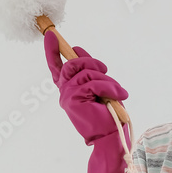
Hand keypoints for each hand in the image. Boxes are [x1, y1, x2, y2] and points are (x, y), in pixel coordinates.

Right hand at [44, 30, 128, 144]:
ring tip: (117, 92)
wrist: (109, 137)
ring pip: (85, 72)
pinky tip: (120, 95)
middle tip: (105, 70)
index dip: (52, 50)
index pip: (56, 67)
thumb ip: (88, 70)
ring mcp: (66, 95)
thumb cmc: (107, 113)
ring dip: (105, 79)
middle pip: (72, 63)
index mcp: (68, 89)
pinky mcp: (73, 99)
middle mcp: (64, 92)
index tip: (51, 35)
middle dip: (91, 62)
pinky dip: (109, 88)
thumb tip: (77, 50)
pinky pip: (92, 83)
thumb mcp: (99, 86)